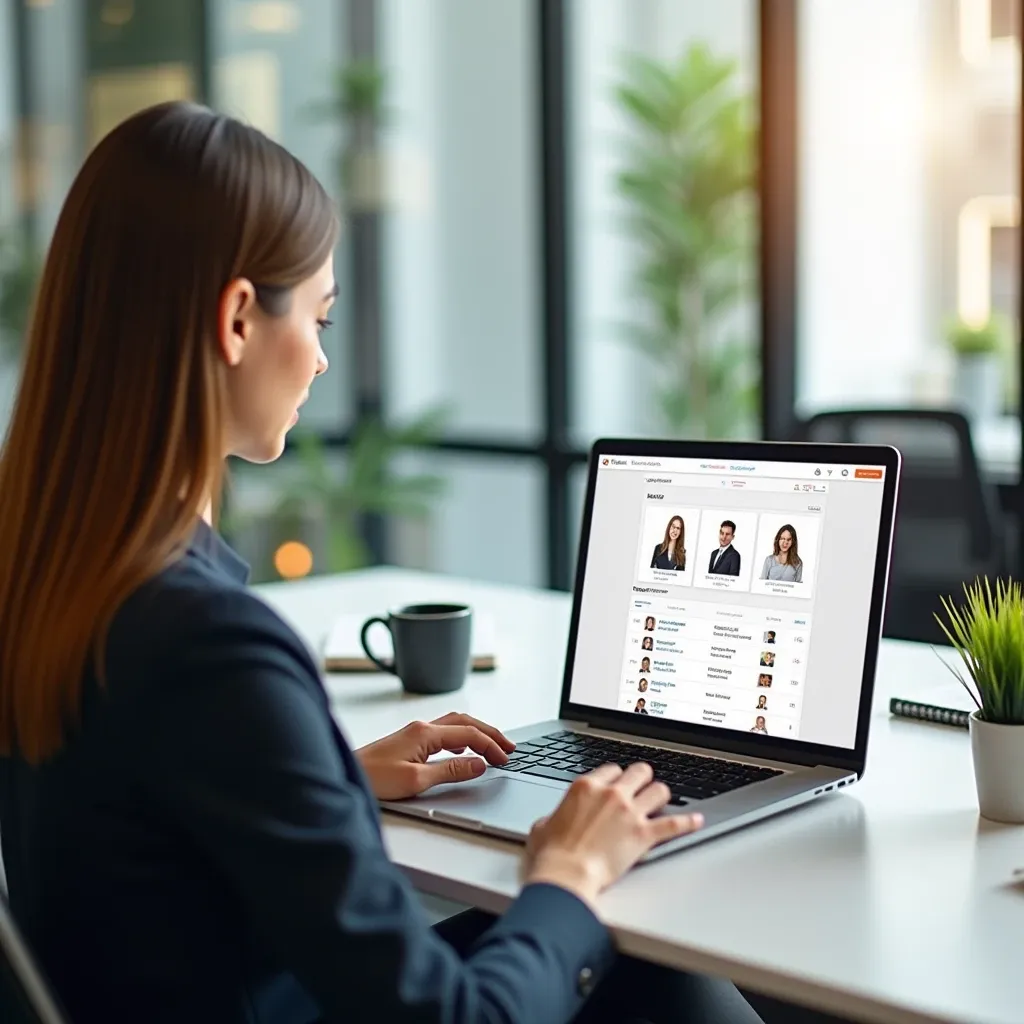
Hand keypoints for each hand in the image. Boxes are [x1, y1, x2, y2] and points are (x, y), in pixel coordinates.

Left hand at [356, 712, 514, 799]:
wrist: (346, 775)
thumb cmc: (374, 779)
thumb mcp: (416, 780)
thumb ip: (450, 771)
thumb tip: (478, 764)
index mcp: (425, 733)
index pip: (468, 733)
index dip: (490, 745)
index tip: (505, 758)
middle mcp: (421, 727)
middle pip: (465, 722)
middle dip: (489, 733)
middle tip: (509, 746)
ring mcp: (414, 733)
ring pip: (455, 724)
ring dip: (476, 732)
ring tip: (493, 745)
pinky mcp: (408, 741)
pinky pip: (444, 732)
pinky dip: (462, 736)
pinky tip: (464, 748)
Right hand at [524, 763, 703, 909]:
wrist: (566, 874)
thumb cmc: (552, 854)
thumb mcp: (542, 826)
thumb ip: (554, 817)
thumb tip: (552, 822)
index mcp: (586, 787)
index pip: (611, 769)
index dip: (617, 777)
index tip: (618, 784)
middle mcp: (611, 794)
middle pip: (639, 772)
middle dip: (642, 779)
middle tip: (642, 788)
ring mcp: (630, 813)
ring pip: (659, 790)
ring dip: (661, 796)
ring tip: (661, 803)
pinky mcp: (644, 835)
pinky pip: (674, 824)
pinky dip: (687, 823)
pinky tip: (696, 821)